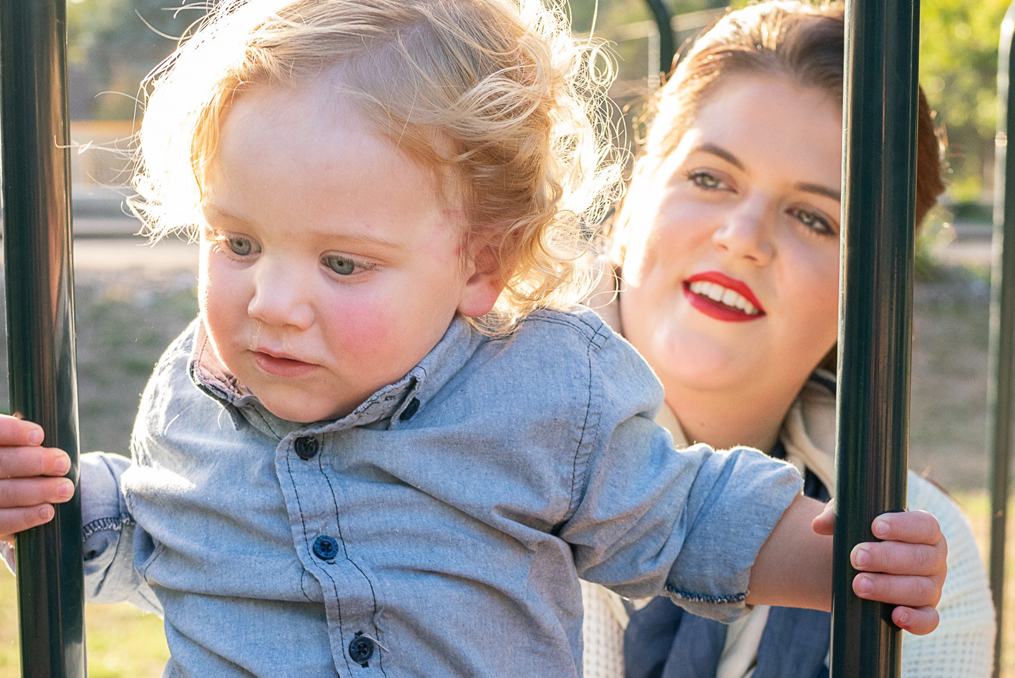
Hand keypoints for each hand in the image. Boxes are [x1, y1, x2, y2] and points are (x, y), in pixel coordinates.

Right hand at [0, 415, 73, 544]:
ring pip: (4, 493)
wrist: (9, 491)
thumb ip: (26, 443)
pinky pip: (2, 522)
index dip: (13, 432)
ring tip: (65, 489)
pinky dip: (26, 517)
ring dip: (39, 491)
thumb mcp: (19, 448)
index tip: (40, 435)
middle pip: (1, 463)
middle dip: (35, 463)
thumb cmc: (21, 464)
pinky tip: (48, 511)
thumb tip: (48, 438)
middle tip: (63, 464)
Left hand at [813, 502, 945, 634]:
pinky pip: (929, 620)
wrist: (862, 565)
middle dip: (887, 558)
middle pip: (921, 558)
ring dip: (890, 588)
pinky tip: (895, 616)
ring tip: (858, 585)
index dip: (904, 526)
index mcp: (925, 531)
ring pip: (922, 589)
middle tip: (856, 557)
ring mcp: (932, 587)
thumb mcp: (850, 519)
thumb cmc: (861, 534)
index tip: (876, 526)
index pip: (925, 526)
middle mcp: (934, 559)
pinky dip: (916, 620)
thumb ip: (837, 517)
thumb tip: (819, 525)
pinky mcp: (925, 611)